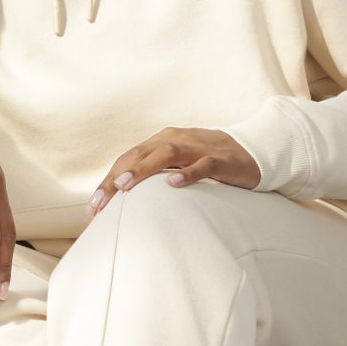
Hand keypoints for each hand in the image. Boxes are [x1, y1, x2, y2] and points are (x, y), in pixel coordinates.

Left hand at [89, 127, 259, 214]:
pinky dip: (186, 173)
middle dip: (116, 178)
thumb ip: (154, 175)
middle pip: (140, 155)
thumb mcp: (177, 164)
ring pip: (166, 154)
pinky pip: (202, 165)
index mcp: (162, 141)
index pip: (128, 158)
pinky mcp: (220, 160)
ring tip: (124, 187)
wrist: (253, 151)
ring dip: (143, 170)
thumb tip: (124, 200)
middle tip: (100, 202)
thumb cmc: (208, 161)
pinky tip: (172, 183)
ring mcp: (199, 148)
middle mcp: (176, 140)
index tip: (93, 206)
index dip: (109, 180)